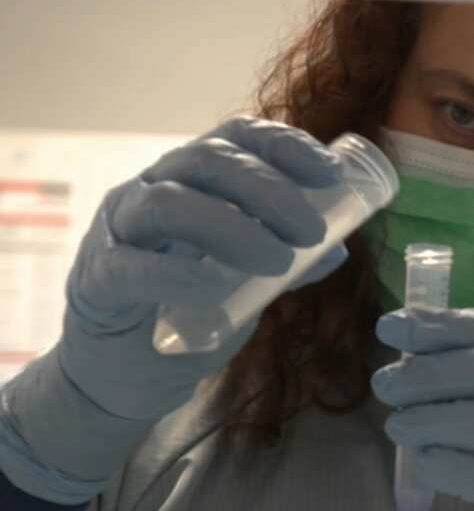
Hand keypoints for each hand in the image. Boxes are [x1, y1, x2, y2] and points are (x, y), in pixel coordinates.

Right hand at [0, 117, 345, 503]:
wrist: (129, 372)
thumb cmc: (188, 312)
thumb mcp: (247, 283)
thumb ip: (286, 263)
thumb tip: (339, 246)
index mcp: (191, 180)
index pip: (235, 137)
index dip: (284, 144)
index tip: (331, 173)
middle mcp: (150, 190)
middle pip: (207, 161)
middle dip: (268, 189)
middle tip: (311, 230)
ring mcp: (118, 231)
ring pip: (168, 203)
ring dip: (232, 227)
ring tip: (280, 262)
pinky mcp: (98, 279)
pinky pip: (130, 265)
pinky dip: (175, 273)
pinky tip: (211, 289)